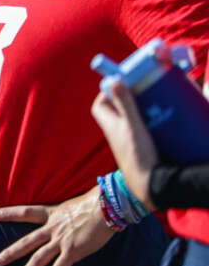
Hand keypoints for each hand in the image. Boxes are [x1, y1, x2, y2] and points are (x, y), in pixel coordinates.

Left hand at [0, 188, 114, 265]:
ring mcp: (61, 240)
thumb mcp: (74, 203)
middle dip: (12, 252)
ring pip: (39, 257)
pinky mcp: (73, 251)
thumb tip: (70, 212)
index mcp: (52, 213)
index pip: (26, 212)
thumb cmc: (95, 202)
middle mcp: (53, 228)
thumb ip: (66, 212)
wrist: (106, 207)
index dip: (10, 213)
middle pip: (27, 241)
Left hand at [90, 80, 158, 210]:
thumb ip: (124, 104)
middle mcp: (116, 132)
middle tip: (144, 89)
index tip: (121, 83)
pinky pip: (143, 129)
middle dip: (129, 98)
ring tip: (157, 101)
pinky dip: (150, 122)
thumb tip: (114, 80)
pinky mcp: (140, 147)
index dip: (107, 92)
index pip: (100, 104)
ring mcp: (128, 140)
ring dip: (142, 109)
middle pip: (117, 110)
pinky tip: (164, 119)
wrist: (149, 185)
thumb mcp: (132, 126)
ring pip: (131, 119)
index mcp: (109, 125)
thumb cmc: (137, 155)